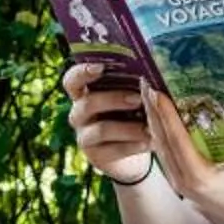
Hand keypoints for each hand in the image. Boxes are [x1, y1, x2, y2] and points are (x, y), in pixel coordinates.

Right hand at [62, 62, 154, 184]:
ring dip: (128, 127)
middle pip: (87, 103)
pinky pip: (115, 149)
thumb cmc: (132, 116)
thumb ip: (132, 86)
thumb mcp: (130, 99)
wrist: (133, 154)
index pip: (72, 80)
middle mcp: (79, 115)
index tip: (100, 67)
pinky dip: (135, 145)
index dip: (82, 72)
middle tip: (138, 98)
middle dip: (113, 99)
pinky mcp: (96, 157)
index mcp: (84, 94)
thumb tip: (149, 76)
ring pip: (102, 129)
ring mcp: (85, 137)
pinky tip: (151, 142)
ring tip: (150, 126)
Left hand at [143, 90, 223, 223]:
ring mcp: (178, 183)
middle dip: (153, 111)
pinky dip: (159, 133)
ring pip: (160, 147)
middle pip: (162, 141)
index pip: (178, 140)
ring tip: (147, 94)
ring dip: (153, 120)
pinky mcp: (178, 181)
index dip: (167, 115)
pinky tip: (156, 115)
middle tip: (145, 84)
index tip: (158, 93)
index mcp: (201, 176)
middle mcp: (184, 181)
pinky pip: (164, 154)